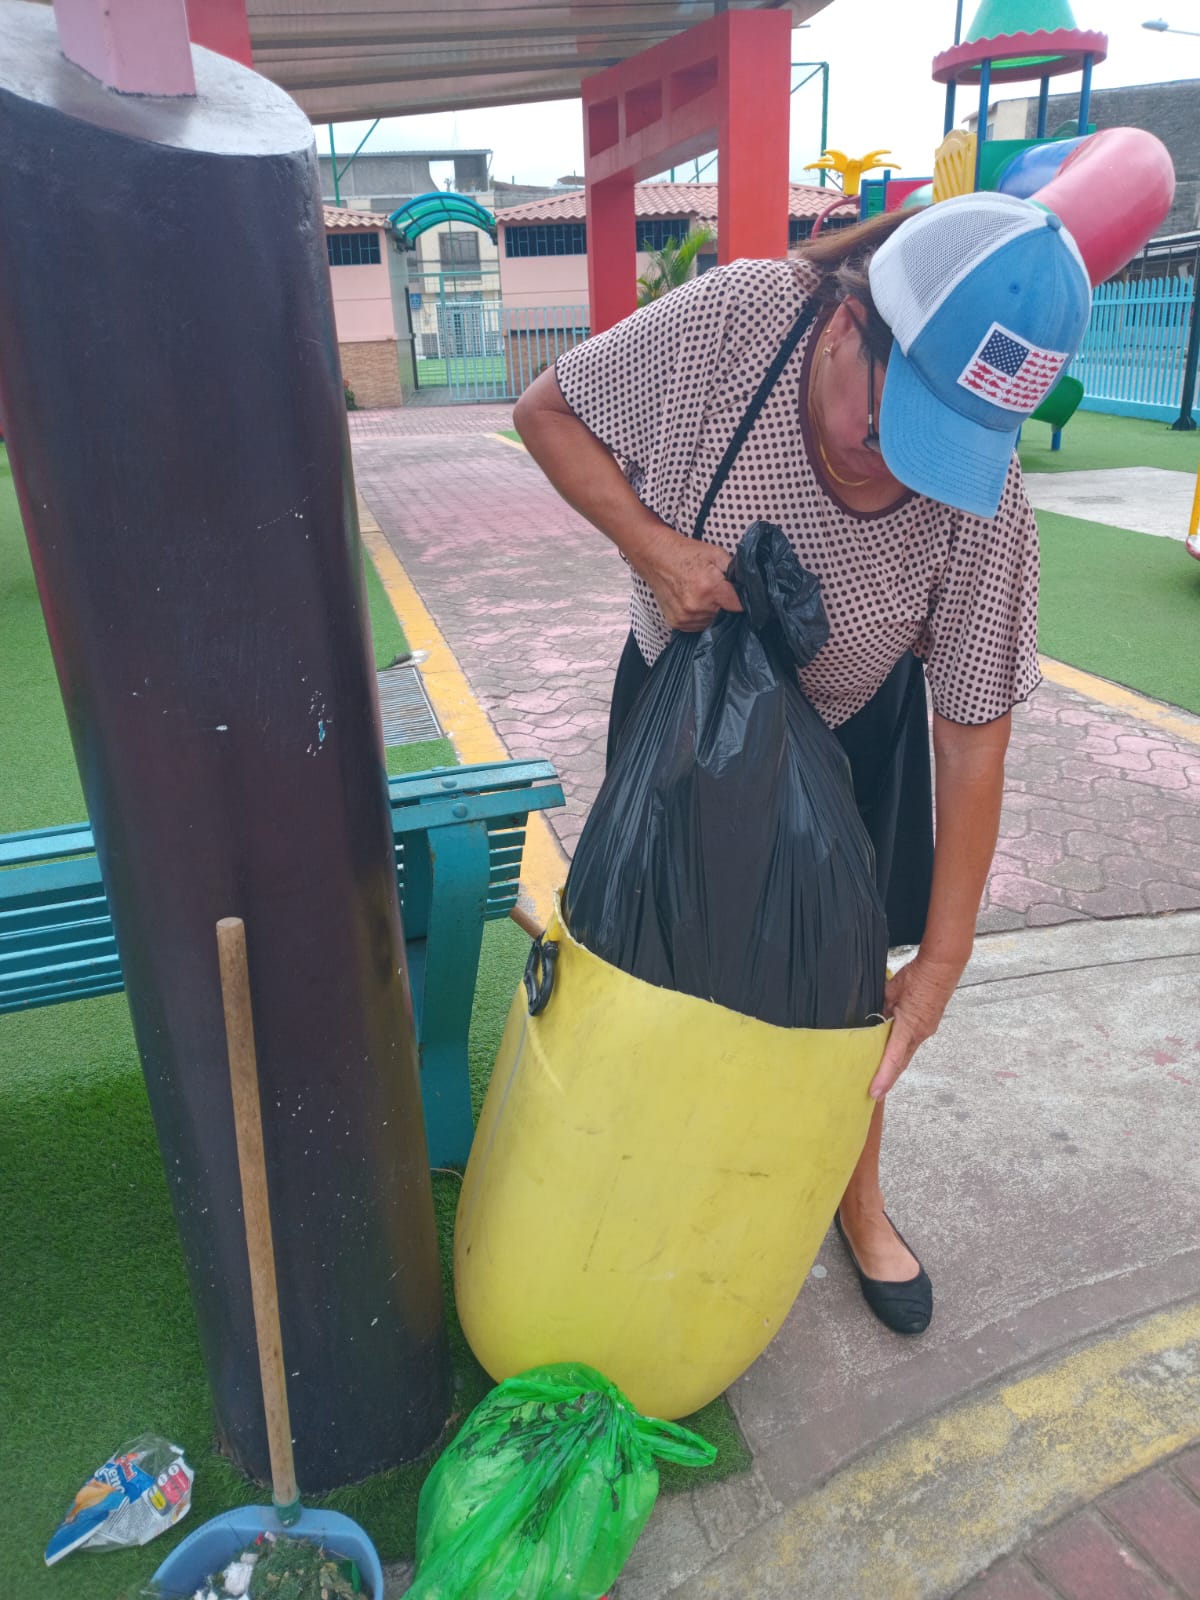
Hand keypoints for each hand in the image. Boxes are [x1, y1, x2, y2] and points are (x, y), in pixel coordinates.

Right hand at [637, 532, 741, 631]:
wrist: (656, 556)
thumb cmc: (687, 553)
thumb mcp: (716, 554)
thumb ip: (736, 572)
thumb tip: (752, 586)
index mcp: (710, 588)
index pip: (740, 606)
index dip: (744, 601)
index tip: (742, 596)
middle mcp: (697, 606)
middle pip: (726, 616)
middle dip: (726, 605)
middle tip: (719, 591)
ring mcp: (685, 617)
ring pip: (712, 623)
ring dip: (713, 613)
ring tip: (705, 595)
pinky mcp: (677, 623)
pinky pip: (698, 626)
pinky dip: (701, 616)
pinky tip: (695, 602)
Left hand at [869, 953, 962, 1099]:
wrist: (942, 967)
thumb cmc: (917, 976)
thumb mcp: (890, 991)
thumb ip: (880, 1009)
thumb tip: (870, 1022)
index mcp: (909, 1026)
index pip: (893, 1058)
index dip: (883, 1077)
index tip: (874, 1093)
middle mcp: (920, 1033)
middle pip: (901, 1062)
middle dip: (888, 1079)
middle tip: (874, 1094)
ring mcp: (926, 1030)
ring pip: (907, 1054)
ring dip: (894, 1066)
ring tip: (879, 1079)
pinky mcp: (928, 1025)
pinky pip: (912, 1043)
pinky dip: (900, 1052)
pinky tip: (890, 1054)